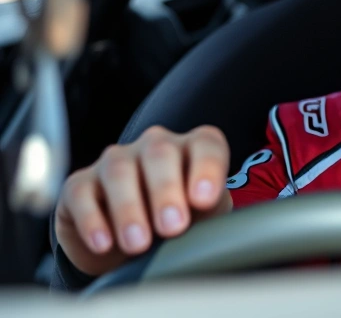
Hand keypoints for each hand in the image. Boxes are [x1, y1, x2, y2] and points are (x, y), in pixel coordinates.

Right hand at [55, 125, 231, 276]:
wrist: (131, 245)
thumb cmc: (177, 222)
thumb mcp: (202, 220)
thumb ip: (208, 215)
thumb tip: (210, 228)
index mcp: (193, 149)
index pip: (206, 145)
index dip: (207, 168)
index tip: (204, 200)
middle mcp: (155, 146)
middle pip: (160, 153)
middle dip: (166, 191)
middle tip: (172, 227)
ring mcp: (115, 160)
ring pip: (119, 171)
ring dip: (130, 209)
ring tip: (138, 243)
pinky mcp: (79, 183)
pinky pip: (82, 194)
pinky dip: (92, 221)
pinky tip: (104, 243)